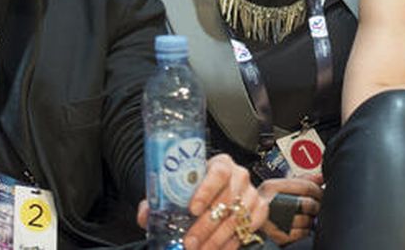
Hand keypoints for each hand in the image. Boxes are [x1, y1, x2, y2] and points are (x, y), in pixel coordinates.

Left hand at [136, 154, 266, 249]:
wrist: (218, 189)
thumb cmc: (197, 188)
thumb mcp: (180, 188)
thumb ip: (160, 200)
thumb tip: (145, 214)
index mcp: (221, 164)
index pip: (218, 173)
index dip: (206, 190)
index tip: (192, 209)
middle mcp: (239, 176)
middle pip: (227, 200)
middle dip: (206, 225)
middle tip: (190, 242)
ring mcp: (251, 193)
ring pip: (237, 218)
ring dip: (216, 239)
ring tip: (199, 249)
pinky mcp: (259, 209)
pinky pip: (248, 228)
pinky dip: (231, 243)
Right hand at [258, 174, 322, 244]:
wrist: (246, 224)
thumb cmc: (266, 205)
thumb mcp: (278, 188)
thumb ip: (300, 181)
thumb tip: (321, 177)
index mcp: (271, 188)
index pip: (305, 186)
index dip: (318, 190)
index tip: (320, 193)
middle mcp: (271, 204)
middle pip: (307, 203)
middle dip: (316, 206)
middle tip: (316, 206)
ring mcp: (274, 222)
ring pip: (307, 220)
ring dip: (311, 220)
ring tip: (305, 217)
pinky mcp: (278, 237)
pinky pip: (302, 234)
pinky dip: (305, 231)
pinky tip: (299, 227)